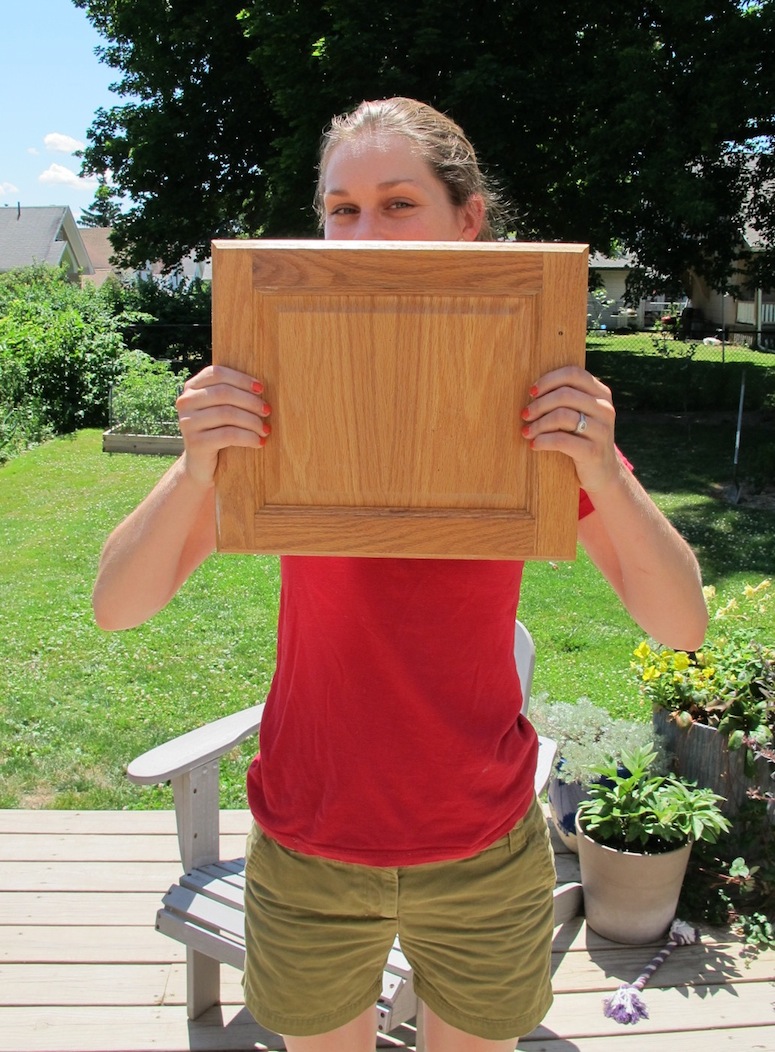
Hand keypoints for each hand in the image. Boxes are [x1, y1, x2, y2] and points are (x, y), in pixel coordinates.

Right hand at [175, 365, 271, 487]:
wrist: (201, 466)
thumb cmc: (217, 433)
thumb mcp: (220, 409)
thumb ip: (230, 394)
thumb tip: (260, 386)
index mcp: (191, 388)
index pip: (216, 373)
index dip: (241, 379)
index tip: (261, 389)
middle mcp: (185, 402)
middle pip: (223, 393)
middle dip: (250, 401)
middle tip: (267, 411)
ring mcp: (188, 422)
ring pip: (227, 414)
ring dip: (252, 421)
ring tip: (266, 429)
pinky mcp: (195, 443)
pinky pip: (228, 435)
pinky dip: (248, 437)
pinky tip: (259, 442)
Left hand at [520, 366, 618, 492]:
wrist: (603, 473)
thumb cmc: (583, 438)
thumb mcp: (582, 414)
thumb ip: (567, 399)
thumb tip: (532, 389)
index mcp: (601, 394)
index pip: (573, 374)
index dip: (548, 380)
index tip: (531, 392)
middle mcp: (605, 409)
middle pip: (565, 394)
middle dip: (539, 404)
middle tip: (525, 415)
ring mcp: (602, 430)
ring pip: (562, 416)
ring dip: (538, 424)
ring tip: (526, 432)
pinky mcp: (594, 452)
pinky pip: (561, 440)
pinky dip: (543, 441)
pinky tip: (534, 445)